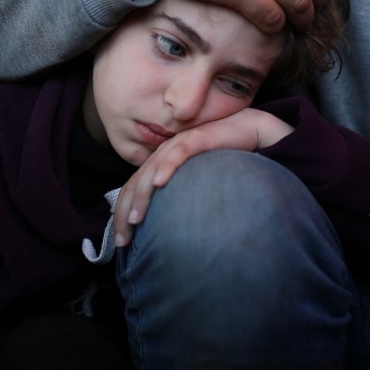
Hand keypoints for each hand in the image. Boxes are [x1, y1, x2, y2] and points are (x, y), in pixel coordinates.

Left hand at [112, 108, 292, 246]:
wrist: (247, 129)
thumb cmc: (223, 157)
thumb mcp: (197, 180)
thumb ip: (182, 196)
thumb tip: (171, 227)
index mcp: (161, 162)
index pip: (135, 188)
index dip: (123, 213)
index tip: (121, 240)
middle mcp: (165, 153)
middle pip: (137, 183)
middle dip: (126, 212)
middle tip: (122, 239)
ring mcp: (179, 144)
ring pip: (152, 171)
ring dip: (142, 196)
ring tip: (135, 219)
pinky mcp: (197, 138)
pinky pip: (179, 153)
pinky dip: (167, 167)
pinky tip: (160, 182)